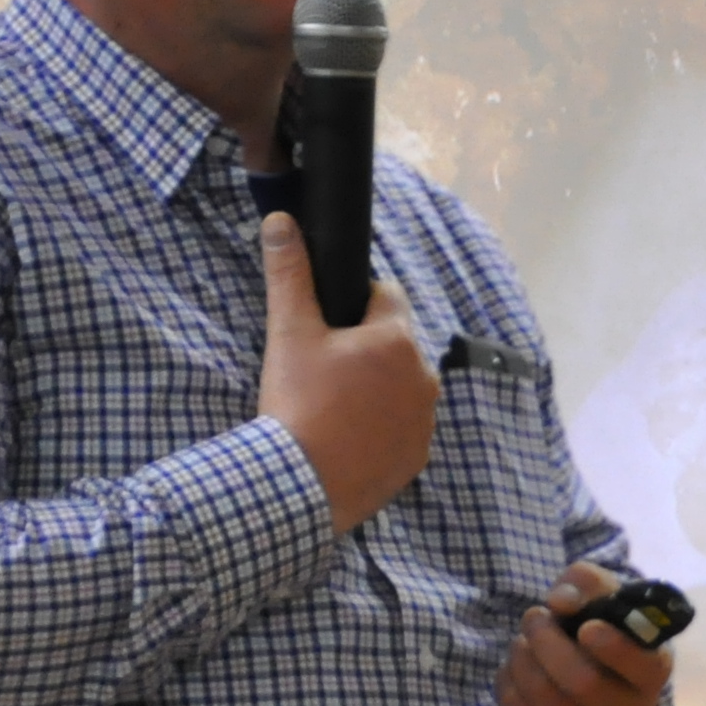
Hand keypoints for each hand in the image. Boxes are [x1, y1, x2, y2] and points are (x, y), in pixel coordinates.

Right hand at [257, 210, 434, 532]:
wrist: (301, 486)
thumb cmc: (297, 404)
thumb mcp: (288, 333)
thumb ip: (289, 273)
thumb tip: (281, 220)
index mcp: (396, 338)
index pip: (386, 297)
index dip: (353, 307)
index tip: (326, 331)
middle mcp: (423, 376)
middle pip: (394, 345)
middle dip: (364, 351)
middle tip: (321, 374)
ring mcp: (424, 421)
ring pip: (399, 388)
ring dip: (375, 390)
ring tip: (332, 411)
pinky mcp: (417, 458)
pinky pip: (401, 430)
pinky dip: (380, 430)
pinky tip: (346, 440)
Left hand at [502, 561, 675, 705]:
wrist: (593, 671)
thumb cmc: (603, 625)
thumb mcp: (602, 594)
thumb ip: (586, 583)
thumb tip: (561, 602)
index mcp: (653, 669)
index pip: (642, 666)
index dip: (613, 648)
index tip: (587, 628)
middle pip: (583, 682)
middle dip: (547, 643)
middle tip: (533, 616)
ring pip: (548, 700)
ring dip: (523, 661)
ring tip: (521, 641)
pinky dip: (509, 686)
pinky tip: (515, 669)